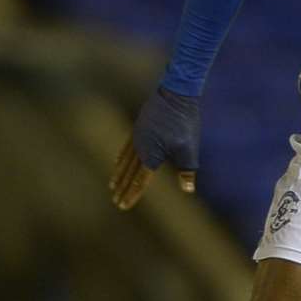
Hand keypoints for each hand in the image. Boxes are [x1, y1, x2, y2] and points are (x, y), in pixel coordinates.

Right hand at [110, 87, 201, 209]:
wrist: (175, 94)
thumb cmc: (184, 122)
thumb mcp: (189, 148)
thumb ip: (187, 170)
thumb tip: (188, 190)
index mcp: (151, 156)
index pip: (139, 181)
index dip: (132, 194)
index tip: (123, 206)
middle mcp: (140, 148)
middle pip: (129, 173)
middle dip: (122, 188)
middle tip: (115, 201)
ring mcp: (137, 136)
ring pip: (125, 161)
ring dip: (118, 174)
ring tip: (112, 185)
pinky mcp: (138, 127)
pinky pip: (126, 147)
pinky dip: (121, 157)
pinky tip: (116, 161)